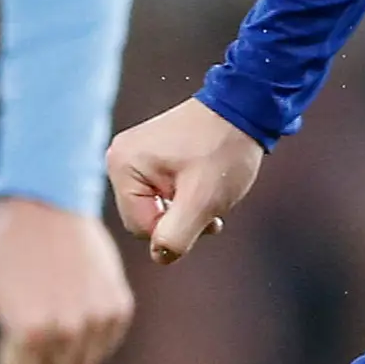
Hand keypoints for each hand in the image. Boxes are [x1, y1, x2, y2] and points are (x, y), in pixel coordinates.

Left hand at [0, 195, 135, 363]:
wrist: (47, 206)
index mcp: (31, 331)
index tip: (6, 342)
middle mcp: (70, 329)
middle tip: (27, 326)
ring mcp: (99, 318)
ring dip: (63, 355)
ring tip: (49, 315)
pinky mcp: (119, 306)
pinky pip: (103, 347)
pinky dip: (88, 339)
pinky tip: (73, 309)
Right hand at [106, 97, 263, 265]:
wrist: (245, 106)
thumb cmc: (224, 150)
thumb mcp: (202, 201)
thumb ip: (175, 236)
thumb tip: (160, 257)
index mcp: (123, 166)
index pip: (141, 227)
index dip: (177, 228)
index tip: (205, 208)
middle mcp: (119, 158)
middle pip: (146, 217)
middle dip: (182, 217)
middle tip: (210, 199)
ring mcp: (134, 154)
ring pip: (157, 207)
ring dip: (187, 208)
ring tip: (211, 187)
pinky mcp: (150, 154)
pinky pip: (162, 191)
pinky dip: (186, 194)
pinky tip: (206, 181)